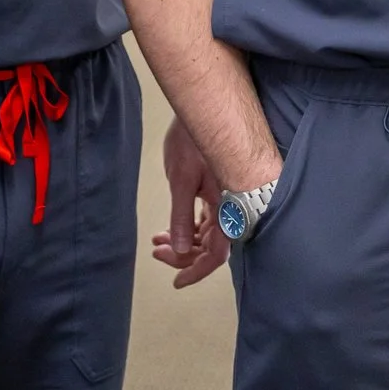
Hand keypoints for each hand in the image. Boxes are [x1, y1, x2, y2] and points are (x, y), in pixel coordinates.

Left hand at [152, 117, 231, 287]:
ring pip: (208, 232)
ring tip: (158, 240)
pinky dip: (188, 225)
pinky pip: (207, 218)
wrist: (205, 107)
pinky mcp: (219, 188)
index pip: (216, 254)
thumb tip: (182, 250)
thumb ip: (182, 217)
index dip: (196, 271)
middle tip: (158, 251)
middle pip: (211, 246)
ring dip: (184, 240)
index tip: (177, 282)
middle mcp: (231, 206)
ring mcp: (226, 198)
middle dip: (184, 254)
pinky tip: (170, 227)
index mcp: (227, 208)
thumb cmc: (194, 140)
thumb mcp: (182, 180)